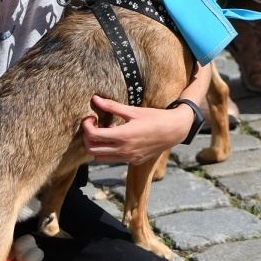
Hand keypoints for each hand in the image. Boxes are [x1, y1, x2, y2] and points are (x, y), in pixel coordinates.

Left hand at [82, 97, 196, 164]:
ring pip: (101, 158)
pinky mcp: (134, 161)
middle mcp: (124, 150)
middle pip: (92, 150)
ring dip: (97, 146)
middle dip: (87, 138)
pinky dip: (108, 150)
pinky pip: (114, 159)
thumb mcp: (133, 110)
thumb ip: (112, 106)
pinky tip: (116, 138)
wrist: (174, 131)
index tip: (89, 118)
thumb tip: (95, 99)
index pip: (93, 136)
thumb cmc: (155, 118)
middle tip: (93, 126)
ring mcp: (129, 158)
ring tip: (104, 132)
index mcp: (122, 136)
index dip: (86, 126)